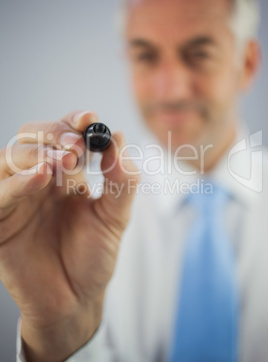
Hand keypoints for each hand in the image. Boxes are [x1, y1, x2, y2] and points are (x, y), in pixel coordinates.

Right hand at [0, 110, 138, 360]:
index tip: (90, 118)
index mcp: (65, 175)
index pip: (63, 134)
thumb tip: (118, 138)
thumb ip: (121, 180)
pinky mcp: (1, 221)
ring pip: (10, 156)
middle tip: (77, 147)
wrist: (75, 300)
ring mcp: (17, 198)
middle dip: (54, 134)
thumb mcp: (115, 217)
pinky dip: (17, 181)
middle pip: (32, 137)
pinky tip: (40, 176)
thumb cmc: (93, 257)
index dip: (73, 122)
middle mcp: (39, 180)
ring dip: (37, 152)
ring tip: (64, 162)